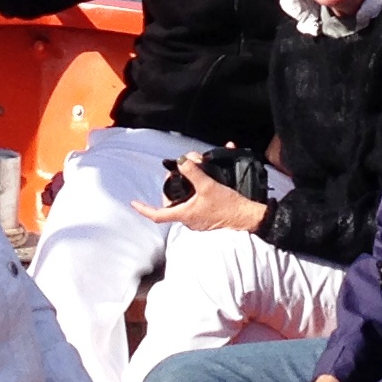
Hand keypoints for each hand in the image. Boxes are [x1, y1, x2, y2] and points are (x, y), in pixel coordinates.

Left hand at [133, 157, 266, 233]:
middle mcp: (189, 220)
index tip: (133, 203)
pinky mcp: (207, 218)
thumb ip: (193, 172)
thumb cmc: (228, 206)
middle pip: (171, 204)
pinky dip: (195, 191)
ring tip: (190, 172)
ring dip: (184, 188)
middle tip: (176, 171)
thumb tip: (182, 160)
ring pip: (183, 203)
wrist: (248, 217)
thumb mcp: (208, 185)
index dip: (143, 209)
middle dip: (170, 187)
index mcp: (185, 215)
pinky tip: (202, 179)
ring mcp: (198, 221)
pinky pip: (195, 204)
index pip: (157, 215)